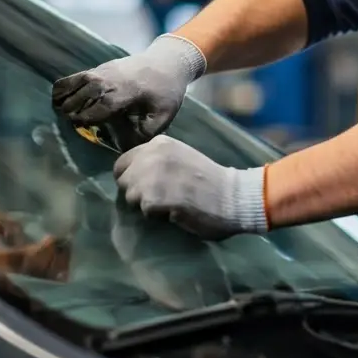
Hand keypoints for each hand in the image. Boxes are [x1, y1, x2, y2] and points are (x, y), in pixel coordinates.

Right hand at [51, 34, 205, 142]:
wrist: (167, 61)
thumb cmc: (166, 91)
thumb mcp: (163, 115)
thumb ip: (145, 133)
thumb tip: (126, 149)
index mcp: (126, 93)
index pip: (100, 106)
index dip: (87, 118)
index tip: (79, 127)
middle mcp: (110, 80)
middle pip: (83, 94)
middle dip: (72, 109)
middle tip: (66, 123)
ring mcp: (103, 71)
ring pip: (77, 83)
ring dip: (64, 97)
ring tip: (56, 111)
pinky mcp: (100, 68)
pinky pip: (76, 76)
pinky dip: (65, 85)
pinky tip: (57, 97)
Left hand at [114, 135, 268, 239]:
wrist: (233, 197)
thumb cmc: (209, 179)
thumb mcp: (180, 157)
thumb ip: (156, 160)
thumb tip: (133, 175)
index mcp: (159, 143)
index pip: (123, 162)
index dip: (132, 177)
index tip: (146, 186)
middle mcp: (153, 155)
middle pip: (123, 180)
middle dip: (136, 191)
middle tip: (159, 197)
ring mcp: (153, 176)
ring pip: (130, 196)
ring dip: (145, 204)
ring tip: (167, 204)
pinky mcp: (157, 197)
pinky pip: (144, 210)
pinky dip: (155, 215)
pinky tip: (173, 211)